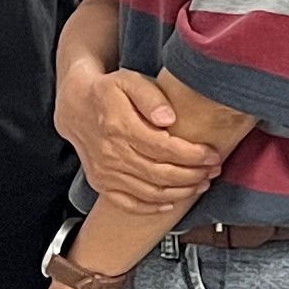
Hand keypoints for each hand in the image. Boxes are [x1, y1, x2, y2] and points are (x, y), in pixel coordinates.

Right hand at [66, 70, 223, 206]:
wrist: (76, 107)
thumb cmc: (108, 92)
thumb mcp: (129, 80)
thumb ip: (151, 96)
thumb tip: (169, 118)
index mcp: (120, 127)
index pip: (164, 148)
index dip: (192, 155)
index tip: (212, 155)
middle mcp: (111, 153)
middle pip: (160, 174)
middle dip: (192, 175)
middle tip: (213, 170)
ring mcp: (105, 172)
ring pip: (149, 192)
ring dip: (180, 192)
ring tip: (201, 184)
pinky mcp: (101, 183)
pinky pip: (129, 204)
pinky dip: (152, 208)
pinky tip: (171, 202)